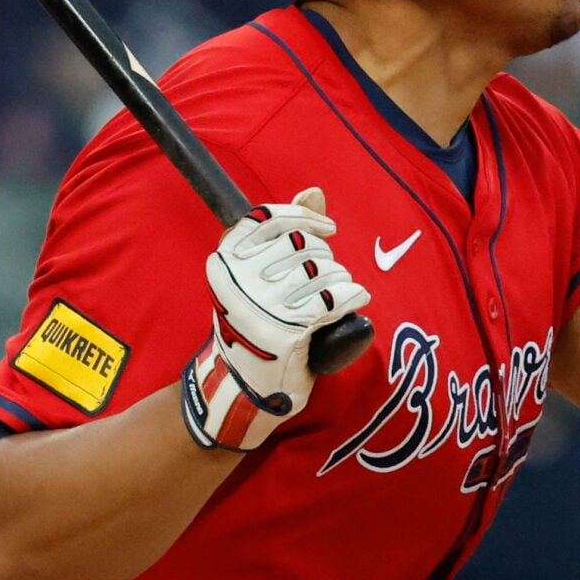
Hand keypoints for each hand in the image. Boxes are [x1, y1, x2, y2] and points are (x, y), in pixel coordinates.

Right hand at [183, 188, 372, 450]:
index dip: (306, 218)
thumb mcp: (257, 275)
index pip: (270, 217)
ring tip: (338, 294)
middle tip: (324, 280)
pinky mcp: (285, 333)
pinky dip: (352, 298)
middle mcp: (236, 280)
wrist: (243, 387)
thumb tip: (314, 191)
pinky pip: (333, 300)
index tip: (328, 228)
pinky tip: (355, 300)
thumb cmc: (255, 325)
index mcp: (224, 261)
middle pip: (302, 246)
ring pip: (322, 272)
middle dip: (325, 259)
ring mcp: (260, 307)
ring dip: (340, 280)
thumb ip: (285, 231)